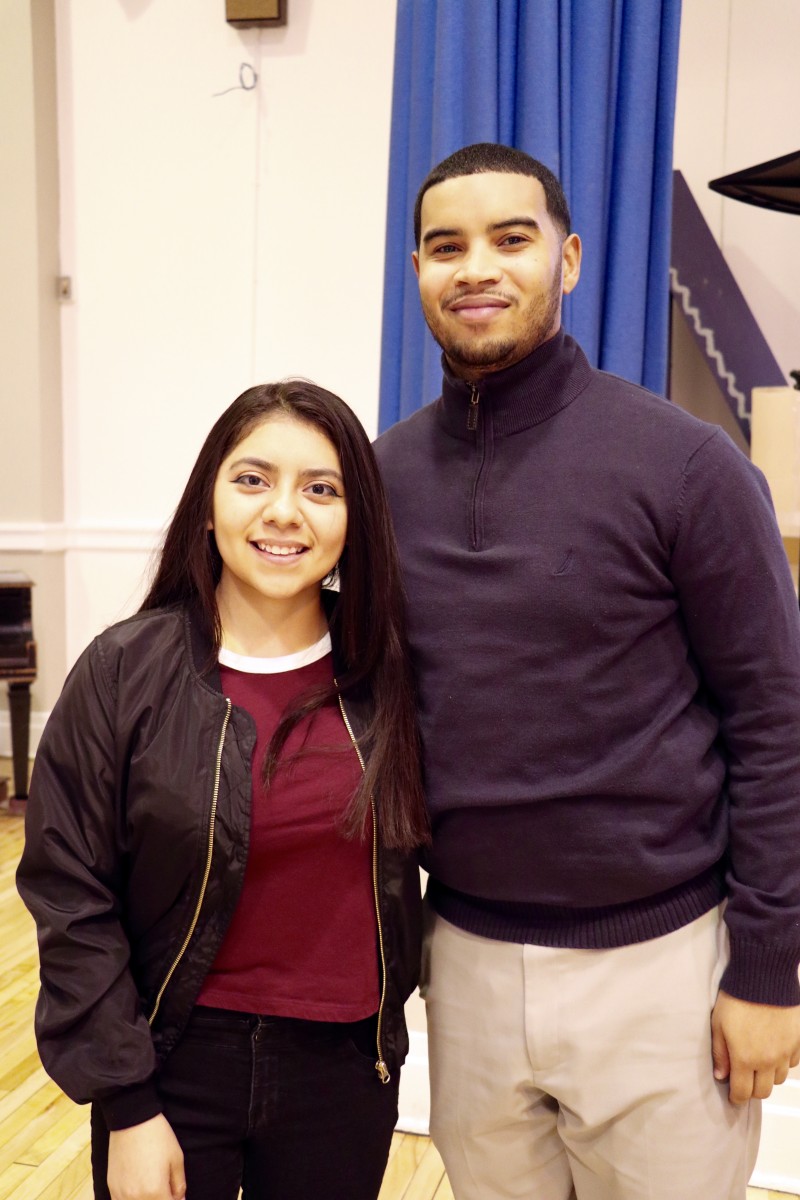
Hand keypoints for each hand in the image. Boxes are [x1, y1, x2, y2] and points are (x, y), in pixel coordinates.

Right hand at [107, 1114, 185, 1199]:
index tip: (176, 1194)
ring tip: (151, 1188)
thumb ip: (179, 1185)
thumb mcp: (176, 1158)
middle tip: (165, 1189)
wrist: (132, 1121)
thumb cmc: (158, 1137)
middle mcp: (136, 1199)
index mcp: (156, 1192)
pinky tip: (137, 1192)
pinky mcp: (112, 1188)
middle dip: (161, 1199)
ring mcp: (121, 1195)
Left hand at [711, 990, 799, 1104]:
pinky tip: (774, 1050)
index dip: (736, 1098)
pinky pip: (792, 1062)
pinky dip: (783, 1062)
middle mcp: (768, 1060)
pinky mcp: (798, 1041)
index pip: (743, 1093)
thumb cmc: (736, 997)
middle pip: (763, 1091)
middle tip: (744, 1080)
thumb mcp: (718, 1024)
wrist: (763, 975)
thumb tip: (721, 1076)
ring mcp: (786, 1052)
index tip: (733, 1095)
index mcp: (745, 1058)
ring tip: (758, 1062)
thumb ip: (720, 1053)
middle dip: (752, 1090)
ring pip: (778, 1078)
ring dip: (767, 1075)